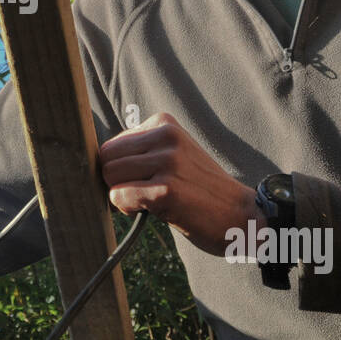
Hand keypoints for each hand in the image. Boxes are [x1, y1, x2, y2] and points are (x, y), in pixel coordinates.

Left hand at [99, 112, 261, 256]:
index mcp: (165, 124)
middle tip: (142, 193)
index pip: (112, 143)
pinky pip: (120, 196)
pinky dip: (128, 208)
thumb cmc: (202, 189)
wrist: (242, 215)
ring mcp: (167, 162)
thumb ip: (142, 151)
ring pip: (110, 176)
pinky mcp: (166, 190)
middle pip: (106, 158)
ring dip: (123, 194)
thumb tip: (98, 161)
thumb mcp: (175, 154)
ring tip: (151, 201)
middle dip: (116, 180)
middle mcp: (166, 138)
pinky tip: (154, 211)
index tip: (143, 179)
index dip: (120, 167)